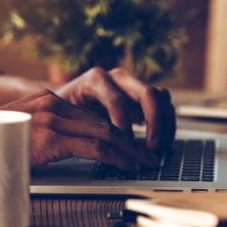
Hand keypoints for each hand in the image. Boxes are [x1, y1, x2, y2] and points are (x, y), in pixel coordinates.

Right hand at [0, 89, 159, 170]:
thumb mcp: (24, 132)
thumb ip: (48, 133)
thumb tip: (71, 148)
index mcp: (47, 100)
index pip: (91, 117)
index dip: (116, 132)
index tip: (130, 145)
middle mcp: (52, 103)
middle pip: (103, 122)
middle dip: (130, 141)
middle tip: (146, 155)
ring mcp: (52, 118)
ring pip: (104, 133)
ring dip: (130, 150)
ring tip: (144, 162)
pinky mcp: (52, 137)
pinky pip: (94, 147)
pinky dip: (116, 157)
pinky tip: (127, 165)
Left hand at [55, 67, 175, 151]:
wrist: (61, 101)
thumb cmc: (60, 110)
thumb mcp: (62, 115)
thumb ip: (74, 123)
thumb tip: (86, 144)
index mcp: (95, 79)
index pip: (117, 100)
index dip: (124, 126)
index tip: (125, 147)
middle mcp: (117, 78)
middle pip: (147, 93)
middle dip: (154, 122)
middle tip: (152, 147)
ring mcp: (132, 85)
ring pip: (160, 97)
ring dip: (164, 124)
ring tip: (157, 149)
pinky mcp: (141, 96)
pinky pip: (163, 105)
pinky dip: (166, 124)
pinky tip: (160, 144)